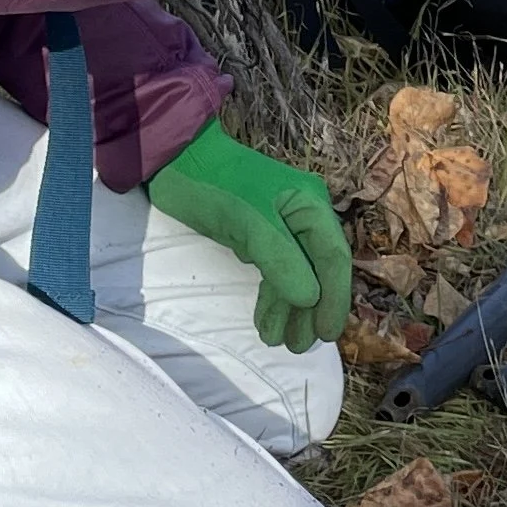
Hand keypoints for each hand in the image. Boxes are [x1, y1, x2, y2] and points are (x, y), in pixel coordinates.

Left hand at [146, 121, 353, 353]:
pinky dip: (272, 297)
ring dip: (291, 309)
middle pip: (318, 271)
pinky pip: (275, 271)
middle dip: (311, 310)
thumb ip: (281, 260)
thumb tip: (310, 299)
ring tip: (282, 342)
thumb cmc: (214, 185)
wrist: (173, 160)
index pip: (333, 259)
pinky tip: (266, 321)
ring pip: (296, 275)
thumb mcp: (248, 222)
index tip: (326, 335)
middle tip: (299, 346)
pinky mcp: (258, 235)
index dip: (334, 299)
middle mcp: (303, 216)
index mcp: (311, 206)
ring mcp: (282, 227)